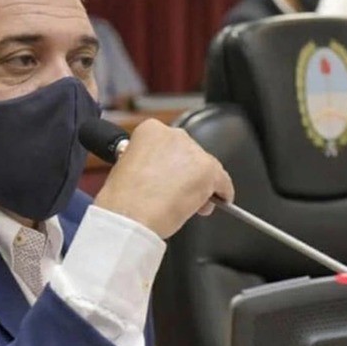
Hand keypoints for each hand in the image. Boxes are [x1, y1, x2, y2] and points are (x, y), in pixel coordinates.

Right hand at [94, 119, 234, 238]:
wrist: (129, 215)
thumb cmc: (123, 199)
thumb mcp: (127, 168)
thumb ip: (148, 163)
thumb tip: (161, 174)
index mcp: (150, 130)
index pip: (169, 144)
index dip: (169, 163)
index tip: (167, 175)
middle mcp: (173, 135)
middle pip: (189, 153)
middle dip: (186, 172)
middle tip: (177, 192)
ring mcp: (193, 152)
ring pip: (205, 167)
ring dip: (201, 183)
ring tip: (190, 203)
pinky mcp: (209, 172)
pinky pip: (223, 182)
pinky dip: (222, 193)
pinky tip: (214, 203)